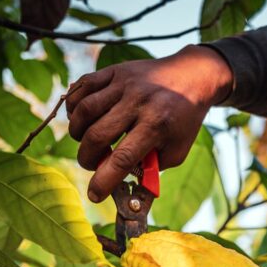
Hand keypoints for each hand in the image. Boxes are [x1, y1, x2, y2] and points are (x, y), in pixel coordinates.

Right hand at [66, 45, 232, 202]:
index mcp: (156, 125)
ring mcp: (124, 84)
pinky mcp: (114, 71)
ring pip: (84, 110)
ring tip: (86, 140)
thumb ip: (150, 168)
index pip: (122, 158)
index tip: (94, 195)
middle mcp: (138, 102)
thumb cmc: (183, 120)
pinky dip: (74, 106)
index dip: (103, 180)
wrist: (192, 76)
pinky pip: (82, 86)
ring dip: (77, 133)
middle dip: (87, 158)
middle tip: (92, 163)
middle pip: (97, 136)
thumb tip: (120, 180)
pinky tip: (81, 117)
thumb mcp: (177, 150)